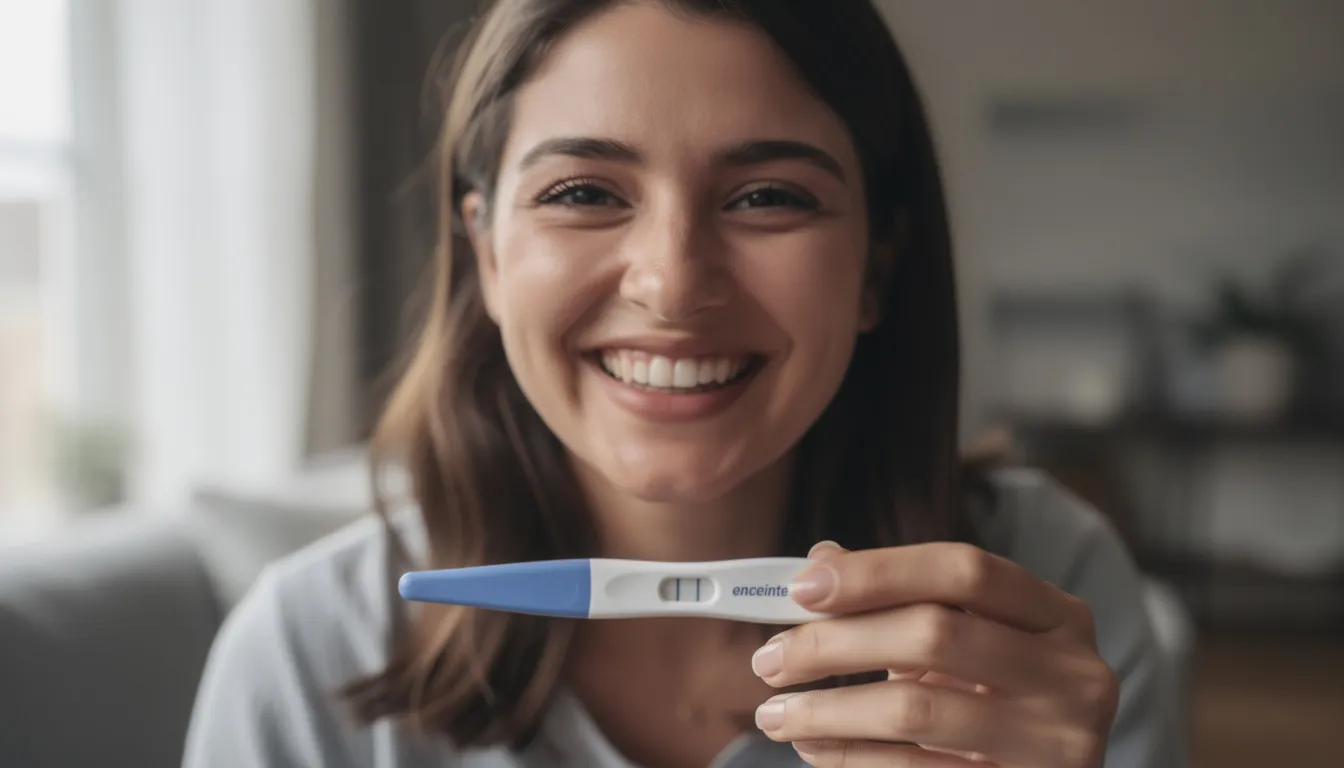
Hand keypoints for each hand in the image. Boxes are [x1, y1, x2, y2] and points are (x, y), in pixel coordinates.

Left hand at [750, 541, 1118, 766]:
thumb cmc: (1001, 703)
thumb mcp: (968, 643)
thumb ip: (903, 599)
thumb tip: (820, 563)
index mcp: (1057, 616)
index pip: (963, 570)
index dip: (878, 572)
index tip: (802, 588)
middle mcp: (1072, 674)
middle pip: (935, 634)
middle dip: (836, 643)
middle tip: (770, 659)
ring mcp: (1056, 741)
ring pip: (917, 710)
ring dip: (828, 710)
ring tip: (775, 713)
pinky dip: (852, 758)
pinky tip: (814, 749)